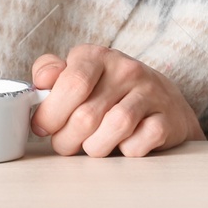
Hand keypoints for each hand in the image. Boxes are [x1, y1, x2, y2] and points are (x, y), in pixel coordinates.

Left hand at [28, 45, 203, 156]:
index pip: (71, 83)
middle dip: (67, 139)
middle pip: (87, 115)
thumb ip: (51, 73)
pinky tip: (121, 145)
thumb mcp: (77, 74)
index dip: (51, 113)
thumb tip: (40, 82)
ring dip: (94, 148)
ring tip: (90, 147)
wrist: (163, 102)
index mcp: (97, 56)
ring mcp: (150, 93)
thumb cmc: (108, 91)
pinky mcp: (168, 119)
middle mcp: (126, 69)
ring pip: (115, 128)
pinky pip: (139, 144)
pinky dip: (125, 152)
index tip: (43, 127)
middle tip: (64, 144)